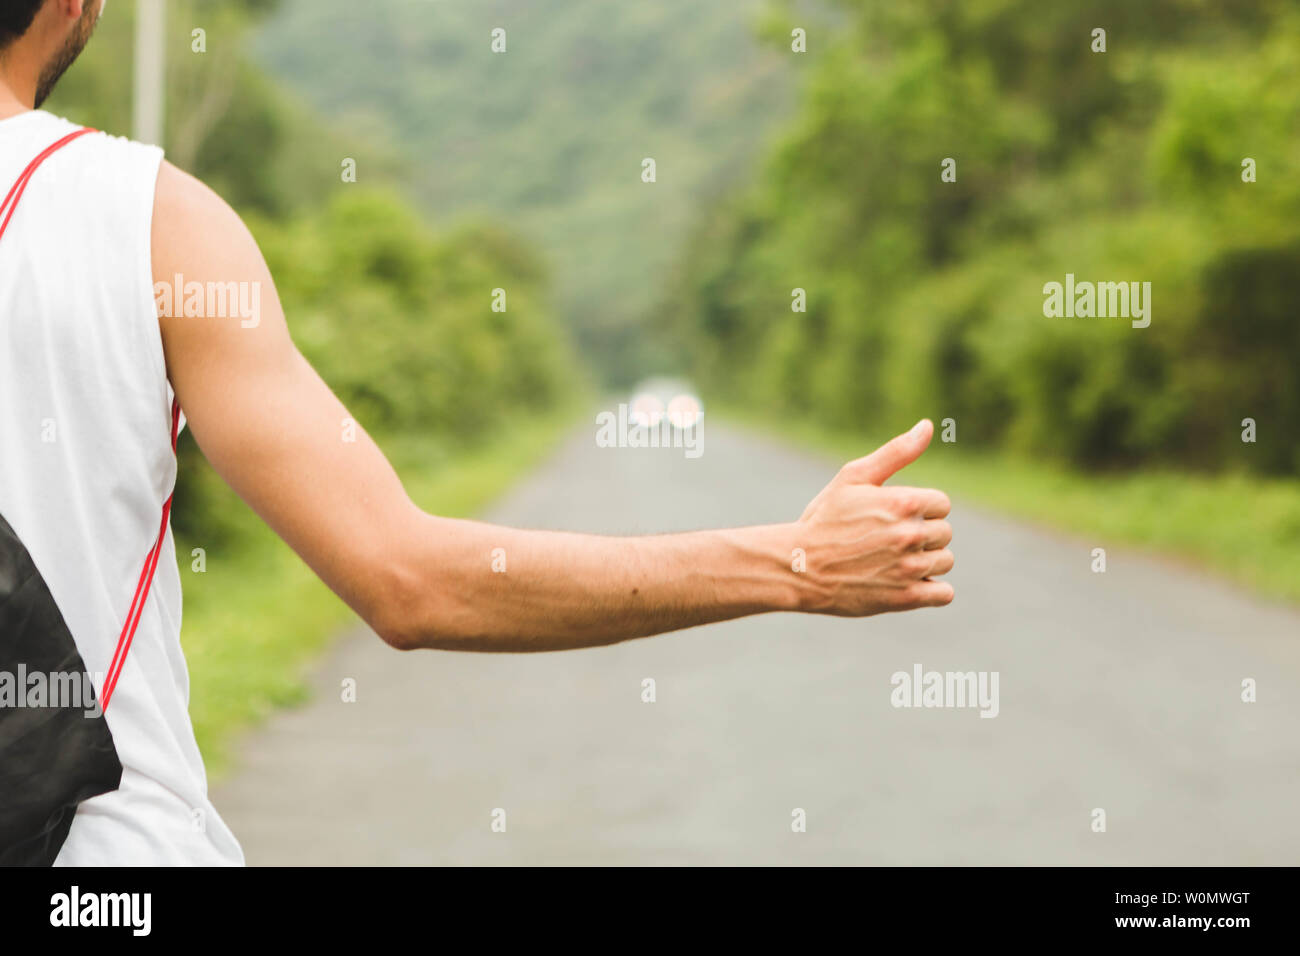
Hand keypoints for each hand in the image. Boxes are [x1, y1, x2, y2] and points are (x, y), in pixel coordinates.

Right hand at [794, 419, 953, 614]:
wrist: (798, 567)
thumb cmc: (823, 519)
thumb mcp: (852, 478)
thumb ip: (895, 452)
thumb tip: (927, 425)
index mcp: (903, 502)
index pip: (942, 504)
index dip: (920, 509)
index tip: (893, 517)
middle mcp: (910, 534)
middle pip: (945, 533)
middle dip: (922, 535)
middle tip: (887, 540)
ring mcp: (909, 568)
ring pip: (945, 562)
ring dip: (926, 562)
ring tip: (892, 561)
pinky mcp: (905, 597)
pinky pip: (944, 593)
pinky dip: (931, 590)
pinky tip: (905, 582)